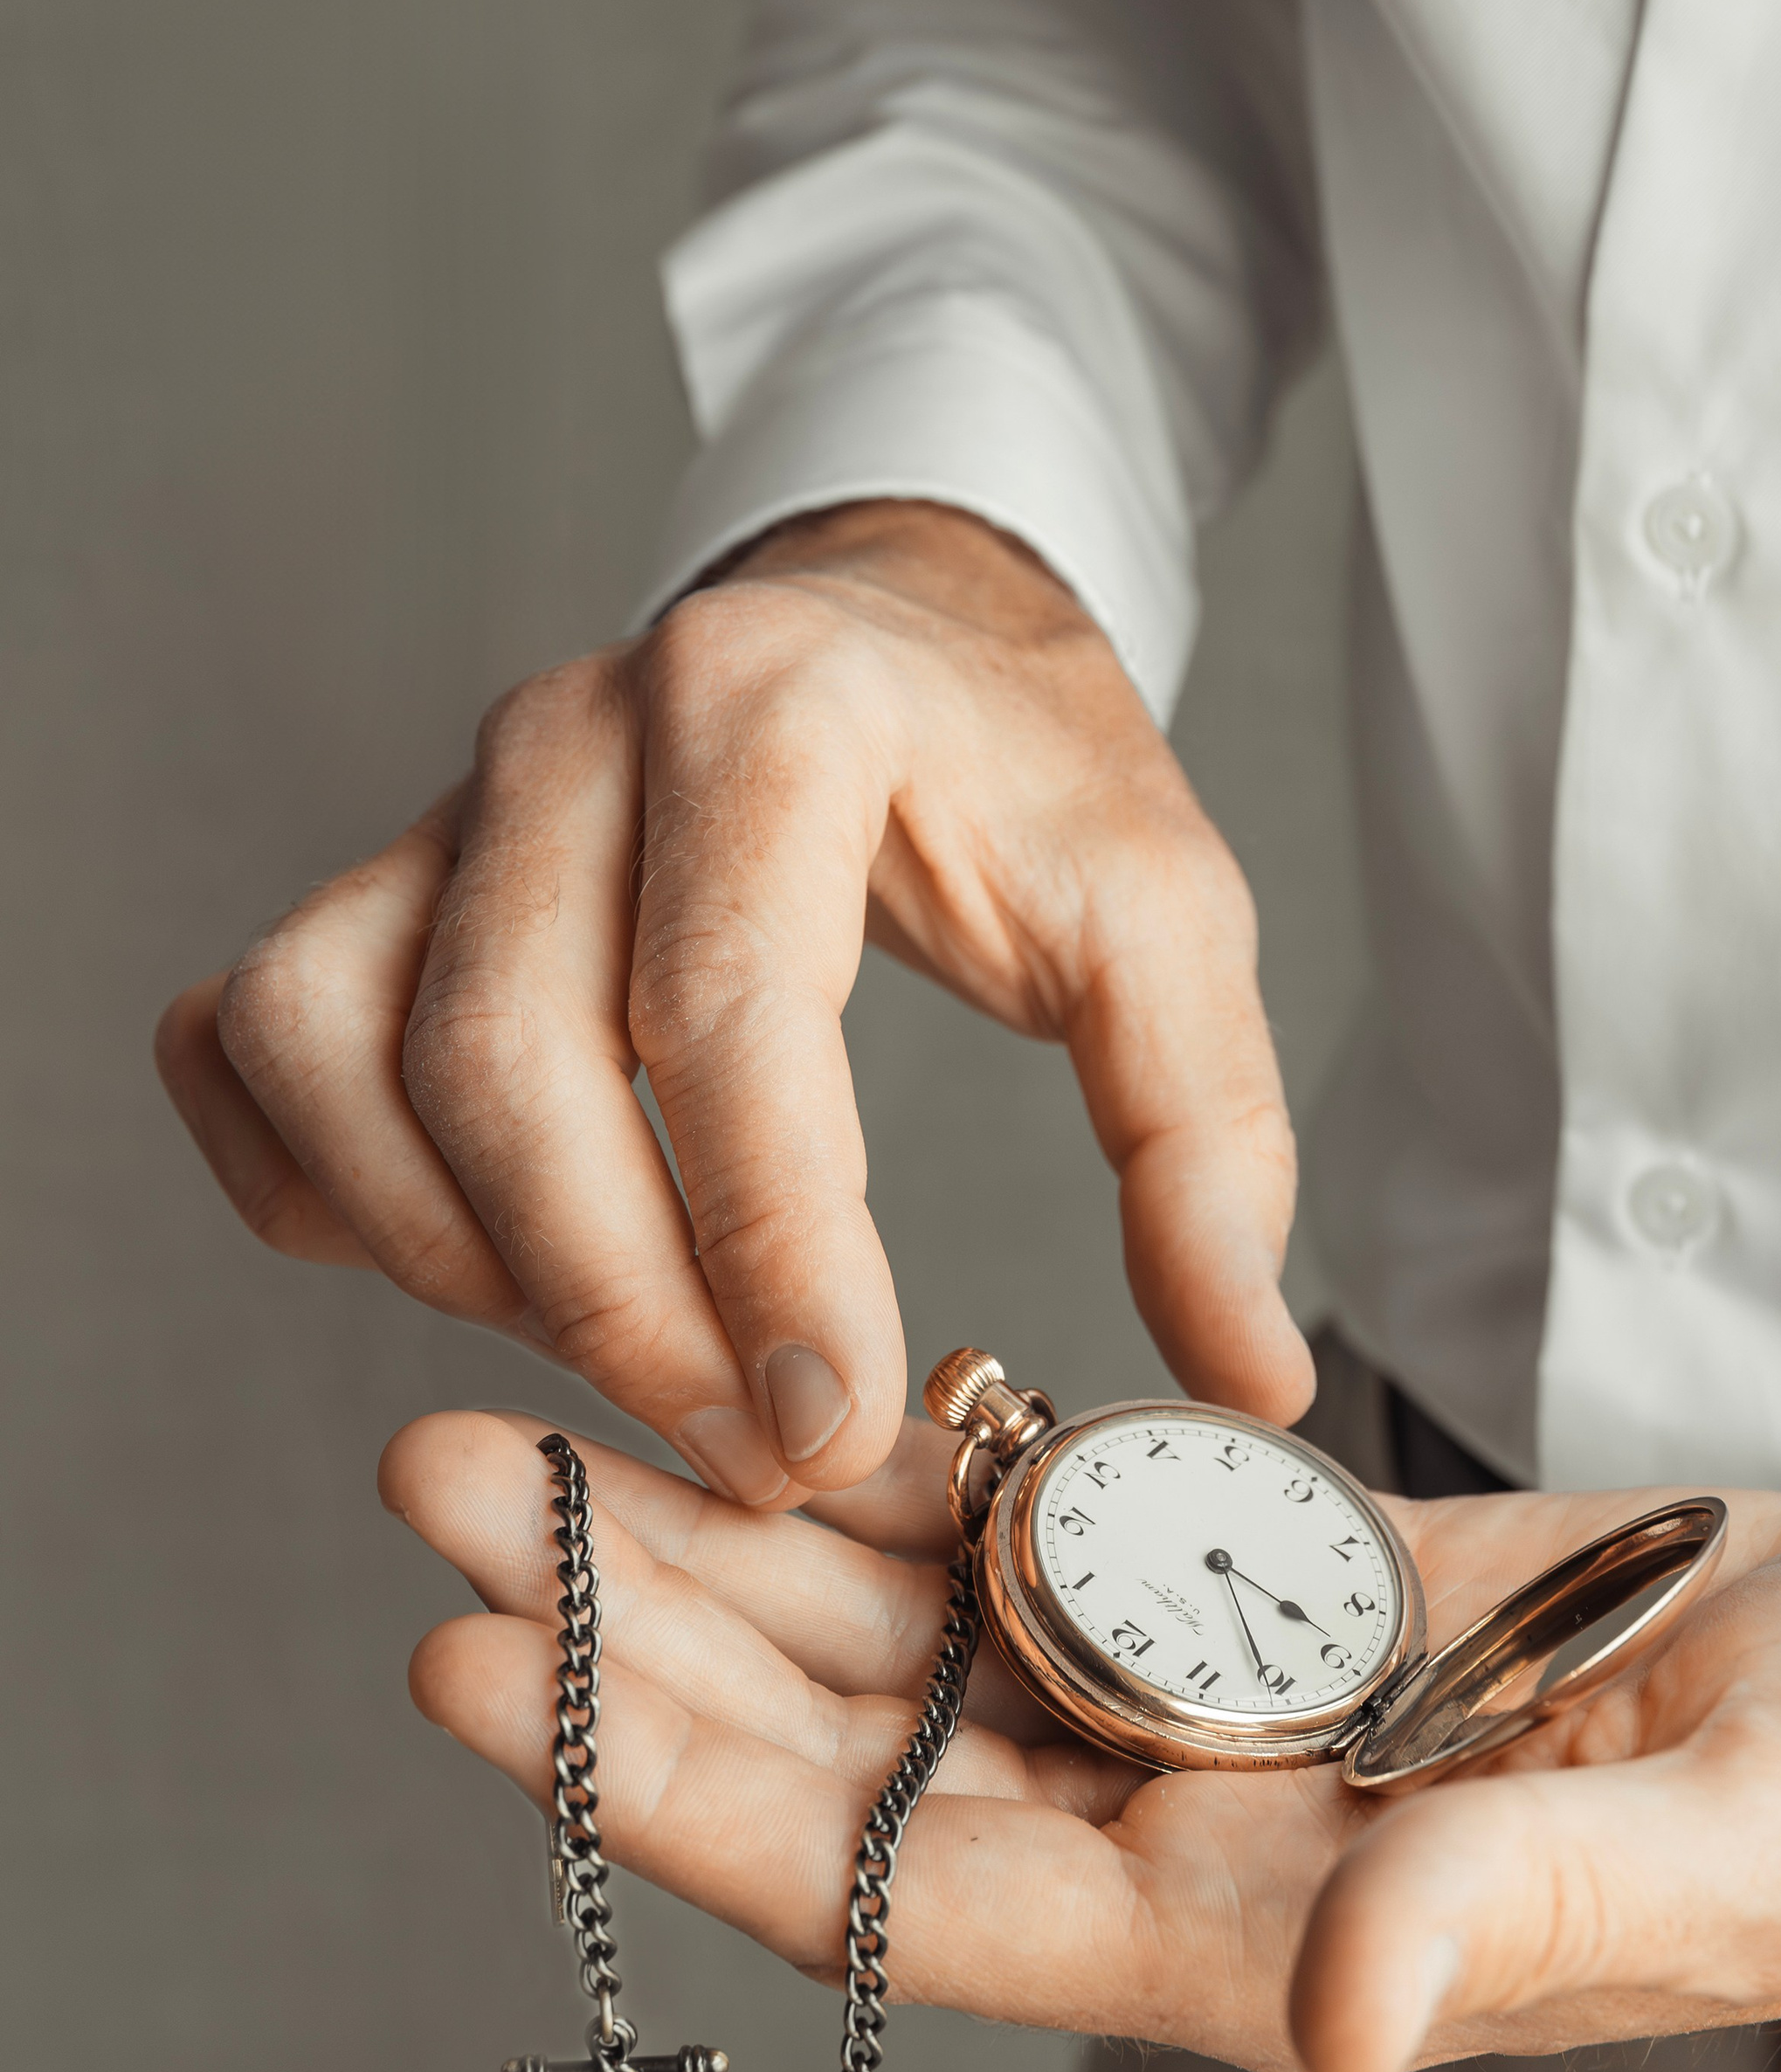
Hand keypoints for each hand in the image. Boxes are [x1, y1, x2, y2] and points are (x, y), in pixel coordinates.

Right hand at [155, 503, 1312, 1500]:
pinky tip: (475, 1259)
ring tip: (636, 1353)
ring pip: (336, 1051)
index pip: (720, 1005)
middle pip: (497, 1054)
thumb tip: (1241, 1375)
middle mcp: (572, 732)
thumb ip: (1204, 1138)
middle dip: (617, 1302)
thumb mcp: (1163, 916)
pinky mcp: (373, 871)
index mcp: (778, 708)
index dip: (766, 1247)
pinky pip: (249, 1042)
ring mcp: (445, 799)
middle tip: (757, 1446)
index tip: (828, 1424)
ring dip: (459, 1257)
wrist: (889, 625)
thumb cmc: (1016, 775)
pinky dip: (320, 1185)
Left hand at [386, 1409, 1780, 2071]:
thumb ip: (1526, 1913)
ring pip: (892, 1625)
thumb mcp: (1725, 1851)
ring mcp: (1197, 1699)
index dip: (682, 1796)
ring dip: (711, 1530)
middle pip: (837, 1744)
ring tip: (526, 1424)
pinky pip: (1019, 1526)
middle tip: (440, 1495)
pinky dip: (884, 1462)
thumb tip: (1341, 2012)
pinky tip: (761, 1388)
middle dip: (624, 1633)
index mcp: (1251, 1930)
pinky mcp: (1244, 1582)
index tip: (487, 1680)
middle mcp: (1177, 1826)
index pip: (902, 1882)